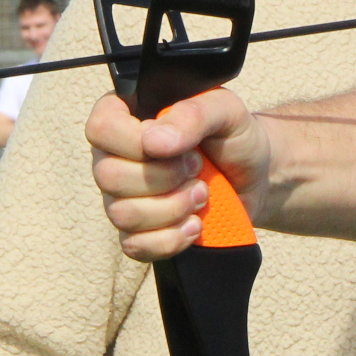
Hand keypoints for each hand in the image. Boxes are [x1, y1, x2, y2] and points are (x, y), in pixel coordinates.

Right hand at [86, 89, 266, 262]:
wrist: (255, 176)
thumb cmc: (234, 136)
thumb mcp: (225, 110)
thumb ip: (192, 114)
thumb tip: (154, 142)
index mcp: (127, 117)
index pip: (100, 128)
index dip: (135, 141)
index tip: (177, 145)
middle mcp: (114, 158)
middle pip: (108, 176)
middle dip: (164, 177)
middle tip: (198, 169)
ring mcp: (121, 198)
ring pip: (122, 214)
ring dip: (172, 207)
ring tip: (203, 194)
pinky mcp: (137, 232)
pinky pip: (135, 246)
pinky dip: (171, 238)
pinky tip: (195, 224)